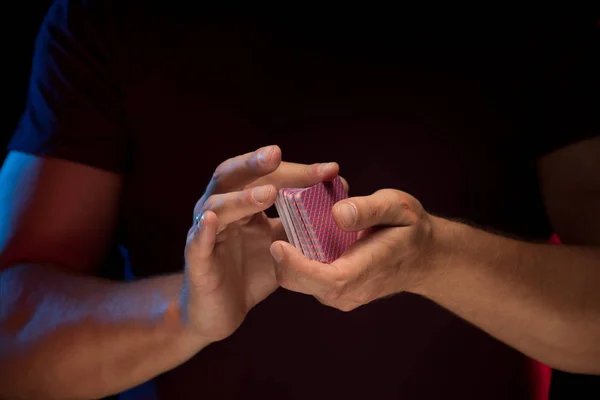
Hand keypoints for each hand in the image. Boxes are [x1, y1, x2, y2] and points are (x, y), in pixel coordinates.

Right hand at [182, 145, 340, 339]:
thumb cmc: (251, 272)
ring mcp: (205, 233)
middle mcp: (220, 210)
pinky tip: (211, 220)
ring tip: (268, 194)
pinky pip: (196, 242)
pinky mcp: (197, 261)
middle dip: (253, 164)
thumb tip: (336, 201)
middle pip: (231, 176)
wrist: (222, 312)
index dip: (296, 171)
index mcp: (242, 202)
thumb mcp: (282, 244)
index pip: (266, 176)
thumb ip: (301, 223)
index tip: (329, 170)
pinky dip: (202, 230)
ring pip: (217, 206)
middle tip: (276, 154)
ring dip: (242, 198)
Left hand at [270, 189, 442, 310]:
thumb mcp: (398, 207)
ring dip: (285, 258)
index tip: (278, 243)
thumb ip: (370, 209)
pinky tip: (295, 236)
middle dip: (281, 258)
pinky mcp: (334, 292)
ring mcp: (340, 296)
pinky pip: (305, 279)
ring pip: (298, 282)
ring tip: (281, 225)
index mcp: (367, 271)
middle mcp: (349, 292)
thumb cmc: (410, 228)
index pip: (327, 279)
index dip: (299, 265)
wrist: (423, 257)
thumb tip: (338, 213)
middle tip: (270, 225)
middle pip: (302, 283)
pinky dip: (294, 260)